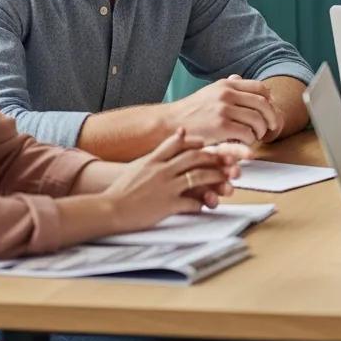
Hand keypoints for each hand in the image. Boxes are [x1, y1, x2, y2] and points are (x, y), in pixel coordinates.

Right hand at [102, 128, 242, 231]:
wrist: (109, 208)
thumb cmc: (124, 188)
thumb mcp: (142, 163)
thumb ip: (162, 149)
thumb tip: (181, 133)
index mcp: (155, 159)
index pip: (181, 145)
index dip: (199, 143)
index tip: (212, 144)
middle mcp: (162, 170)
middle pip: (194, 158)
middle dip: (214, 158)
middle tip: (231, 160)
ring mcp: (165, 187)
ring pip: (197, 177)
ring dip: (215, 179)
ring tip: (227, 183)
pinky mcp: (166, 206)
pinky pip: (190, 202)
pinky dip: (201, 202)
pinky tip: (208, 204)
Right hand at [166, 75, 283, 144]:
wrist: (170, 124)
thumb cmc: (191, 112)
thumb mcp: (209, 92)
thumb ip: (226, 87)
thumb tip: (240, 79)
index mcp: (226, 85)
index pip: (260, 88)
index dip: (269, 100)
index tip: (269, 110)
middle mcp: (227, 94)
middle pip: (263, 103)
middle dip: (271, 117)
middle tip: (271, 127)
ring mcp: (224, 109)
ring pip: (257, 119)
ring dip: (261, 131)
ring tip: (256, 137)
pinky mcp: (221, 127)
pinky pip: (247, 133)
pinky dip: (250, 140)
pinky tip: (244, 143)